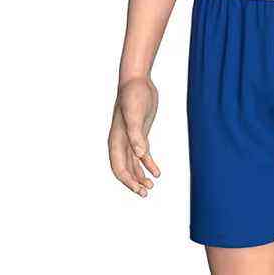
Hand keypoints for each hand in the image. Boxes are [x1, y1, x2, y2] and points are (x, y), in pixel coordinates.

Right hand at [108, 77, 160, 196]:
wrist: (137, 80)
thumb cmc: (133, 94)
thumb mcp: (135, 114)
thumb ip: (136, 134)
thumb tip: (140, 155)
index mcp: (116, 139)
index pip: (119, 167)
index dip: (127, 181)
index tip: (139, 190)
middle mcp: (121, 141)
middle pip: (125, 168)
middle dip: (133, 183)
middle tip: (145, 194)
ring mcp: (130, 138)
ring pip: (133, 163)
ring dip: (140, 176)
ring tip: (150, 188)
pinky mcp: (140, 133)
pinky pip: (142, 153)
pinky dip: (148, 164)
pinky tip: (157, 172)